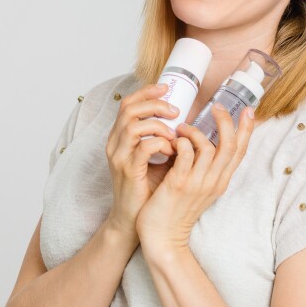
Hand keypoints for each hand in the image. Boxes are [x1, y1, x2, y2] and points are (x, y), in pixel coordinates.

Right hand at [103, 83, 179, 236]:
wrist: (135, 219)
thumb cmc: (149, 187)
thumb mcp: (159, 157)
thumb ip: (167, 138)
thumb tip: (190, 122)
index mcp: (121, 137)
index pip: (128, 103)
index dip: (147, 92)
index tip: (167, 87)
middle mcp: (115, 143)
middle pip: (129, 108)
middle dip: (155, 104)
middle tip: (176, 111)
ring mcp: (119, 156)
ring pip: (134, 125)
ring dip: (159, 125)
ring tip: (175, 134)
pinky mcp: (127, 170)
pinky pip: (142, 147)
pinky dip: (160, 143)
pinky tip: (171, 150)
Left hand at [136, 105, 254, 254]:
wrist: (163, 238)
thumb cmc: (176, 212)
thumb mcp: (199, 190)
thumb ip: (204, 169)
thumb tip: (203, 145)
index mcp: (221, 181)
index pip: (240, 152)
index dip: (246, 130)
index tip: (249, 111)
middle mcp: (214, 181)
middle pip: (230, 146)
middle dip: (227, 122)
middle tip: (218, 107)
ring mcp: (197, 183)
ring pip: (208, 147)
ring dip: (197, 131)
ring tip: (183, 127)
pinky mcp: (179, 184)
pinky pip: (185, 154)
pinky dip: (182, 142)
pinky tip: (173, 141)